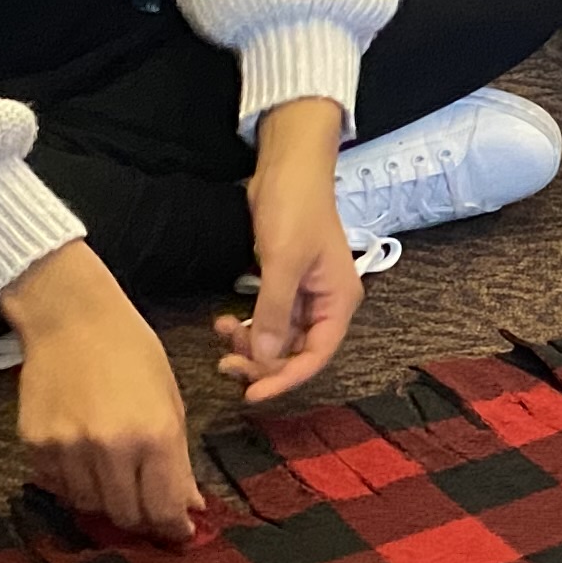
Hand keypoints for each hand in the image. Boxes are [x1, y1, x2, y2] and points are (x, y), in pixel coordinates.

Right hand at [4, 244, 200, 544]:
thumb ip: (179, 459)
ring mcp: (68, 448)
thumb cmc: (131, 351)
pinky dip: (73, 483)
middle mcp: (111, 447)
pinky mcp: (36, 444)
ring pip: (89, 505)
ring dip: (106, 501)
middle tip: (149, 509)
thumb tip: (189, 505)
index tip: (179, 532)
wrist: (71, 317)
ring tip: (115, 476)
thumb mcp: (171, 400)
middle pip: (126, 515)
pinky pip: (57, 485)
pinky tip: (84, 460)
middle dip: (143, 518)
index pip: (164, 507)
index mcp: (155, 434)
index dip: (174, 527)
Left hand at [218, 97, 358, 405]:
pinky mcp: (285, 283)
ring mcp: (305, 294)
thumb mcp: (283, 263)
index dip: (285, 378)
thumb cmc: (296, 209)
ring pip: (279, 338)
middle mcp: (326, 303)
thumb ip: (275, 313)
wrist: (288, 168)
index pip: (316, 355)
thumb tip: (266, 358)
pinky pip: (268, 319)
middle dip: (262, 362)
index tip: (252, 394)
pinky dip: (249, 326)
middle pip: (297, 352)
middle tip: (226, 365)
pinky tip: (227, 320)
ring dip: (251, 344)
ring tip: (223, 333)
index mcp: (338, 301)